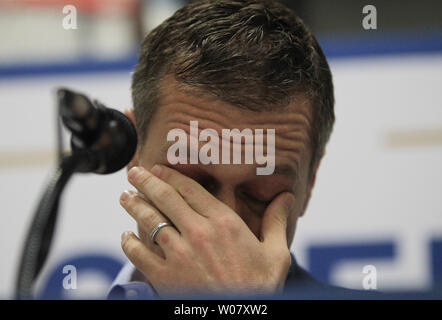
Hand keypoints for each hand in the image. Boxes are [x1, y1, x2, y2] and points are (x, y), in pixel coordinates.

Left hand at [119, 164, 294, 296]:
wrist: (241, 317)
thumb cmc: (260, 286)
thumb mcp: (276, 253)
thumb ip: (276, 222)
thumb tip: (287, 197)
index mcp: (224, 223)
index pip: (190, 190)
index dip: (171, 175)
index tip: (158, 167)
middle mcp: (199, 233)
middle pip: (166, 198)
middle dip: (146, 182)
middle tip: (134, 172)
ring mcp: (179, 254)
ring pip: (149, 220)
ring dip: (133, 205)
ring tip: (124, 196)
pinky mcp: (165, 276)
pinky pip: (139, 253)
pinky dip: (128, 242)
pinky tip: (125, 235)